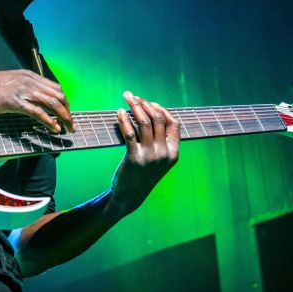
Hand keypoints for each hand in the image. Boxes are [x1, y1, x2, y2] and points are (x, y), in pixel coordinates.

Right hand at [0, 70, 74, 132]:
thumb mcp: (10, 82)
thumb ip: (23, 88)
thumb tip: (33, 99)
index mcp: (29, 76)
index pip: (55, 88)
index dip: (64, 101)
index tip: (67, 113)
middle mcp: (29, 81)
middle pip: (58, 96)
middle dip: (68, 111)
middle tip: (72, 124)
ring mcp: (22, 91)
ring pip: (52, 104)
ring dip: (63, 117)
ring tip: (68, 128)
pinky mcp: (14, 102)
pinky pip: (37, 112)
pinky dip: (48, 121)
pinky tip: (54, 128)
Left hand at [110, 91, 179, 213]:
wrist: (130, 196)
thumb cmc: (143, 174)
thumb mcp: (159, 159)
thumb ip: (161, 141)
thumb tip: (153, 113)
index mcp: (173, 153)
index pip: (173, 124)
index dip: (161, 110)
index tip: (149, 102)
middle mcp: (164, 154)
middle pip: (157, 119)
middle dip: (145, 103)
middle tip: (132, 96)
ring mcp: (150, 156)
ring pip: (144, 123)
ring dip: (135, 106)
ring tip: (126, 98)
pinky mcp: (134, 158)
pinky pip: (129, 133)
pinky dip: (124, 119)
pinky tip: (119, 112)